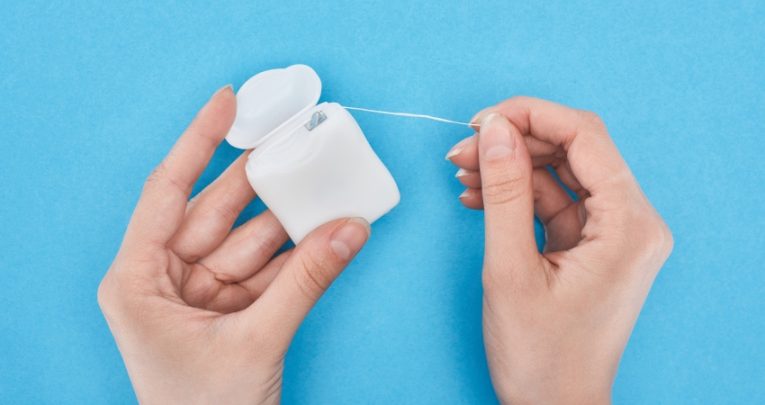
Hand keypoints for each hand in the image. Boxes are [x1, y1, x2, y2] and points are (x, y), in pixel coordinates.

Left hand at [98, 86, 369, 403]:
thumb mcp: (254, 342)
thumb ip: (306, 282)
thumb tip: (349, 230)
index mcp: (138, 279)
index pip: (168, 191)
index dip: (199, 141)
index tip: (227, 102)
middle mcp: (163, 278)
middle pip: (218, 210)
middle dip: (259, 178)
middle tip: (295, 139)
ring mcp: (199, 293)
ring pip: (249, 238)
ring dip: (289, 218)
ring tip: (325, 185)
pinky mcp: (229, 308)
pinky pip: (267, 267)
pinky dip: (297, 252)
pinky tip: (325, 229)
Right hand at [446, 97, 672, 403]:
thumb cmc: (542, 356)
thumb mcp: (511, 270)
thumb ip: (503, 192)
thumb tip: (495, 131)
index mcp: (629, 225)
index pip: (584, 136)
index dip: (529, 116)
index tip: (481, 122)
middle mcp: (633, 222)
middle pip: (573, 149)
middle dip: (514, 143)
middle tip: (462, 151)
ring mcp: (613, 233)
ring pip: (559, 172)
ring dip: (510, 168)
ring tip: (463, 174)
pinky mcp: (592, 244)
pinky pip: (553, 201)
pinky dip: (515, 194)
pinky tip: (478, 196)